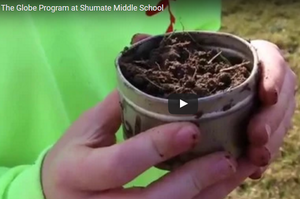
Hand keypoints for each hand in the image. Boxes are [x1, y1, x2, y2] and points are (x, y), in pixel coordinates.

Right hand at [42, 91, 237, 198]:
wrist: (56, 196)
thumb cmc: (71, 158)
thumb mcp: (85, 129)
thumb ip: (118, 106)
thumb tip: (154, 81)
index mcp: (79, 173)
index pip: (121, 164)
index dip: (156, 147)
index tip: (191, 129)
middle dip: (193, 181)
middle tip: (226, 158)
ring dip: (209, 194)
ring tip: (238, 169)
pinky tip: (222, 183)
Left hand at [131, 35, 296, 197]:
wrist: (188, 103)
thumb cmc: (183, 79)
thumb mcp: (174, 67)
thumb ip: (163, 53)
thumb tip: (139, 38)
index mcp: (242, 61)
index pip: (269, 59)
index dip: (273, 75)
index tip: (266, 95)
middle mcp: (255, 83)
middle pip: (279, 96)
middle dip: (273, 117)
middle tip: (257, 136)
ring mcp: (258, 108)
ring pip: (277, 122)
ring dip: (271, 140)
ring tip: (255, 158)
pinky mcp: (255, 130)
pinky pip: (267, 143)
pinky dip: (260, 156)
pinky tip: (252, 169)